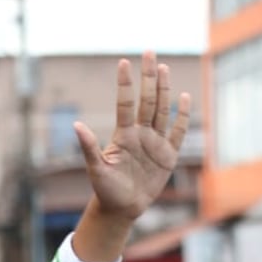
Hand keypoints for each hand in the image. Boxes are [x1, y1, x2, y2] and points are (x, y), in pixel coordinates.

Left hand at [75, 54, 190, 225]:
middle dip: (148, 77)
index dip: (125, 84)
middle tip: (149, 52)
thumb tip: (76, 125)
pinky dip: (182, 117)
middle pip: (147, 100)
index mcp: (124, 135)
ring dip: (164, 89)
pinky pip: (177, 133)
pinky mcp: (168, 156)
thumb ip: (89, 147)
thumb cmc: (105, 190)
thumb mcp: (96, 169)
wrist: (121, 209)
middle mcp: (140, 134)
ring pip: (162, 110)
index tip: (124, 62)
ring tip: (163, 68)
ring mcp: (155, 143)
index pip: (125, 104)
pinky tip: (184, 97)